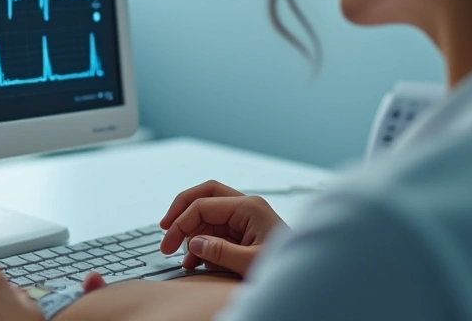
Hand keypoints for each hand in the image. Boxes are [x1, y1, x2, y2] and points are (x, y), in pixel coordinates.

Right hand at [159, 180, 284, 275]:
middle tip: (165, 229)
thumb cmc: (285, 266)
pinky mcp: (244, 231)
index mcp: (249, 207)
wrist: (306, 275)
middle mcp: (246, 207)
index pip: (204, 205)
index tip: (169, 244)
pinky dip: (202, 242)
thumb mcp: (250, 262)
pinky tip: (195, 260)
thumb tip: (194, 243)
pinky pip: (216, 229)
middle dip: (182, 211)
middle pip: (205, 196)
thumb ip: (220, 251)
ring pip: (208, 214)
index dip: (181, 223)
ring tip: (183, 256)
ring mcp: (245, 218)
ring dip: (192, 232)